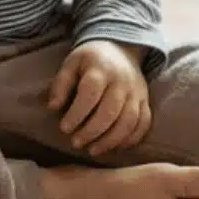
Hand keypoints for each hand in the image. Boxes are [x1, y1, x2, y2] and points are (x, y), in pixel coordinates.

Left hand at [48, 40, 151, 155]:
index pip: (90, 95)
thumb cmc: (91, 59)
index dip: (77, 114)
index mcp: (101, 70)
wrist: (121, 48)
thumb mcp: (72, 63)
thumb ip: (61, 84)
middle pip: (110, 112)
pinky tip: (115, 148)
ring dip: (110, 140)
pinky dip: (131, 139)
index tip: (64, 128)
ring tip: (93, 150)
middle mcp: (122, 81)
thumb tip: (53, 107)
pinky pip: (144, 123)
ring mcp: (137, 92)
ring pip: (128, 121)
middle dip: (91, 132)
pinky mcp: (145, 100)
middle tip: (76, 143)